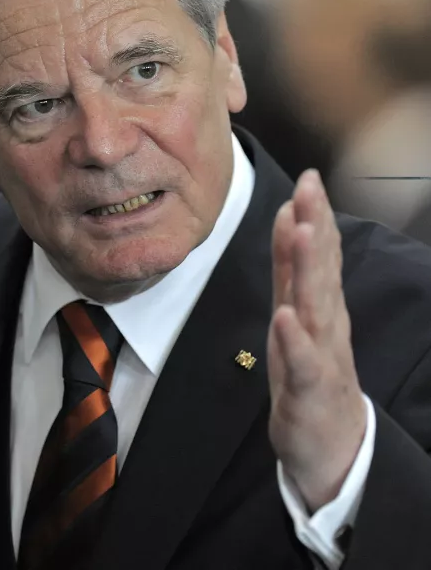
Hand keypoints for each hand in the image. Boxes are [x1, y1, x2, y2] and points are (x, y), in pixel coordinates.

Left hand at [268, 169, 366, 512]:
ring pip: (315, 306)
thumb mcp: (297, 310)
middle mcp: (324, 321)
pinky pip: (302, 363)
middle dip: (314, 226)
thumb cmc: (311, 368)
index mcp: (319, 302)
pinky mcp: (309, 388)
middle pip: (320, 268)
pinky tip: (286, 318)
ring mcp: (320, 354)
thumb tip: (288, 215)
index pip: (318, 252)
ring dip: (308, 269)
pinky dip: (294, 340)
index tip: (310, 177)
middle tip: (311, 187)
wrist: (332, 443)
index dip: (314, 215)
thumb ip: (291, 265)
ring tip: (302, 233)